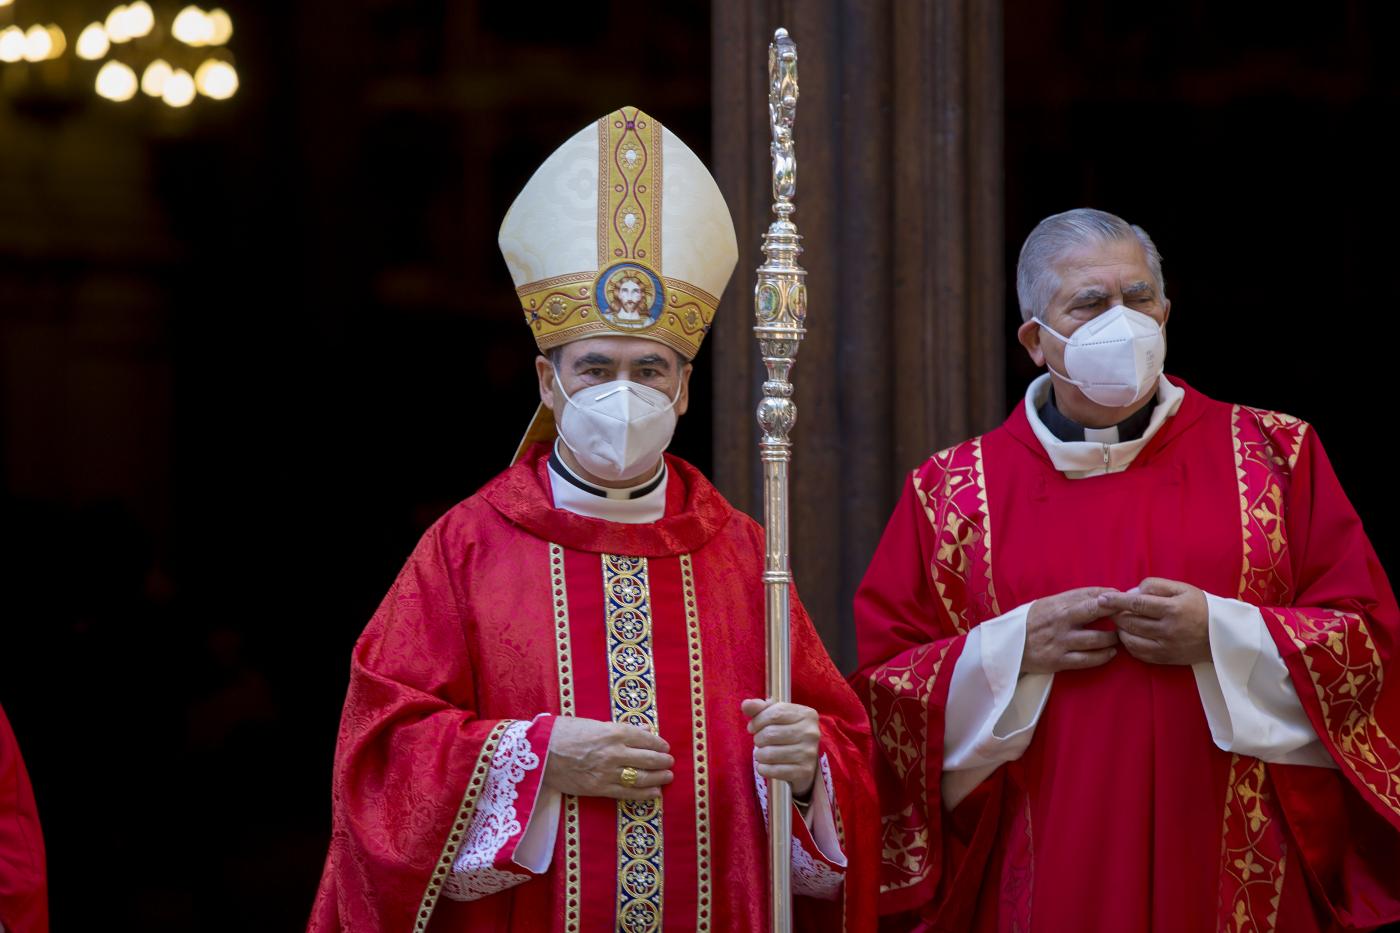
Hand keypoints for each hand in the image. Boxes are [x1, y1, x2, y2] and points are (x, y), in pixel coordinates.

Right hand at [543, 716, 673, 800]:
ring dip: (659, 777)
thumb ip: (618, 729)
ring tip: (668, 776)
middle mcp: (615, 752)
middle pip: (648, 758)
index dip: (658, 744)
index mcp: (613, 732)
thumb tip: (642, 731)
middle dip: (663, 761)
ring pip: (642, 777)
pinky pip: (627, 793)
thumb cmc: (563, 732)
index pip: (645, 738)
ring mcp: (608, 772)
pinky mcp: (599, 788)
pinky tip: (655, 792)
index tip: (664, 746)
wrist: (540, 753)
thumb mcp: (593, 723)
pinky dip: (644, 794)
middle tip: (670, 762)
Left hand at [742, 699, 819, 797]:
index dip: (758, 720)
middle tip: (759, 742)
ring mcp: (809, 753)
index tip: (752, 727)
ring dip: (759, 755)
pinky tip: (765, 765)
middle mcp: (810, 733)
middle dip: (758, 739)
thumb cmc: (787, 733)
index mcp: (806, 714)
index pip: (775, 713)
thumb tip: (746, 705)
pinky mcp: (804, 771)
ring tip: (762, 753)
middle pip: (770, 733)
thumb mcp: (776, 716)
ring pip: (769, 753)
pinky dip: (763, 768)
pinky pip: (773, 770)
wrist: (804, 762)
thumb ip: (760, 708)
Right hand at [1022, 587, 1120, 673]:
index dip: (1109, 595)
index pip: (1088, 594)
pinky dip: (1103, 656)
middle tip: (1129, 614)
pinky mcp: (1059, 660)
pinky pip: (1087, 659)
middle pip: (1093, 610)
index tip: (1123, 597)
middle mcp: (1059, 621)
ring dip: (1112, 638)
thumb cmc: (1030, 623)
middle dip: (1115, 610)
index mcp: (1056, 604)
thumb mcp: (1045, 604)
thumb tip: (1101, 594)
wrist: (1006, 648)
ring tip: (1119, 637)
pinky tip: (1111, 653)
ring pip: (1096, 638)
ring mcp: (1060, 642)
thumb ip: (1070, 600)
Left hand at [1098, 578, 1209, 665]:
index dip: (1116, 601)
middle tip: (1113, 609)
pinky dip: (1129, 643)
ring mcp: (1166, 647)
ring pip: (1131, 639)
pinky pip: (1138, 653)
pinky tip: (1130, 634)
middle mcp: (1168, 630)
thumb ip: (1155, 586)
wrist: (1224, 634)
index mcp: (1173, 609)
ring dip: (1120, 629)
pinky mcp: (1166, 659)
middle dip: (1116, 615)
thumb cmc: (1200, 606)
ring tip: (1122, 621)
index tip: (1101, 598)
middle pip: (1130, 622)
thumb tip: (1131, 593)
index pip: (1137, 604)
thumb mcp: (1182, 588)